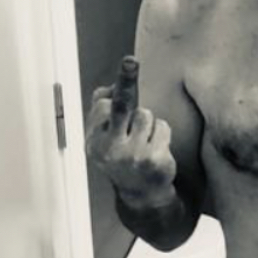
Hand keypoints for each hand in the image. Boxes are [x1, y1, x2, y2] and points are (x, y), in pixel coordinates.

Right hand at [85, 55, 176, 205]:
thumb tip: (110, 87)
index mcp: (95, 142)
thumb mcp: (104, 139)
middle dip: (126, 82)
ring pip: (146, 115)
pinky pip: (162, 127)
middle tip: (130, 61)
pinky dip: (162, 133)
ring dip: (148, 123)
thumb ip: (102, 113)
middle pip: (121, 106)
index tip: (126, 64)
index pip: (104, 107)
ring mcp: (134, 155)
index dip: (113, 97)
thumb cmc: (123, 158)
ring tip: (144, 140)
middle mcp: (111, 149)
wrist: (142, 195)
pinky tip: (156, 148)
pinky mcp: (155, 159)